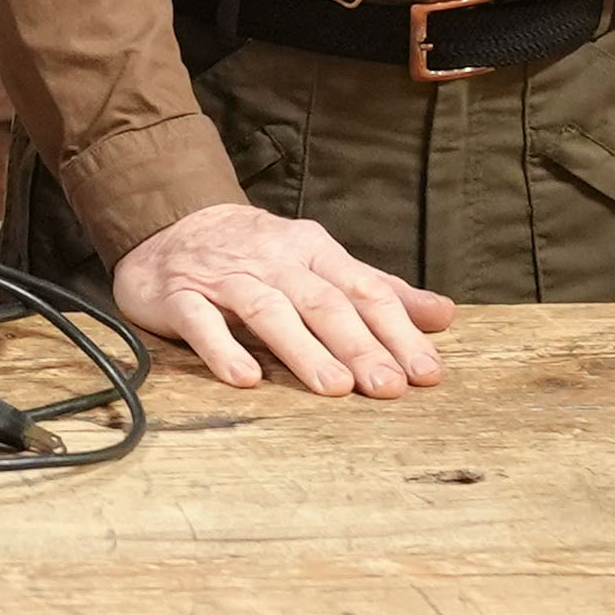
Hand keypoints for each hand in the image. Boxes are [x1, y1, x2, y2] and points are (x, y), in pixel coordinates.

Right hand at [110, 200, 456, 395]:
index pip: (364, 289)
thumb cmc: (257, 255)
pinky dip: (223, 349)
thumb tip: (443, 315)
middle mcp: (273, 260)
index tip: (427, 372)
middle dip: (359, 345)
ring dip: (302, 350)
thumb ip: (378, 291)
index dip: (397, 331)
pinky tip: (245, 378)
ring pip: (268, 310)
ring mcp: (224, 277)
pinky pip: (201, 323)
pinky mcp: (179, 297)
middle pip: (322, 301)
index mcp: (312, 250)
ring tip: (334, 389)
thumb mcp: (321, 263)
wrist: (170, 226)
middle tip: (389, 386)